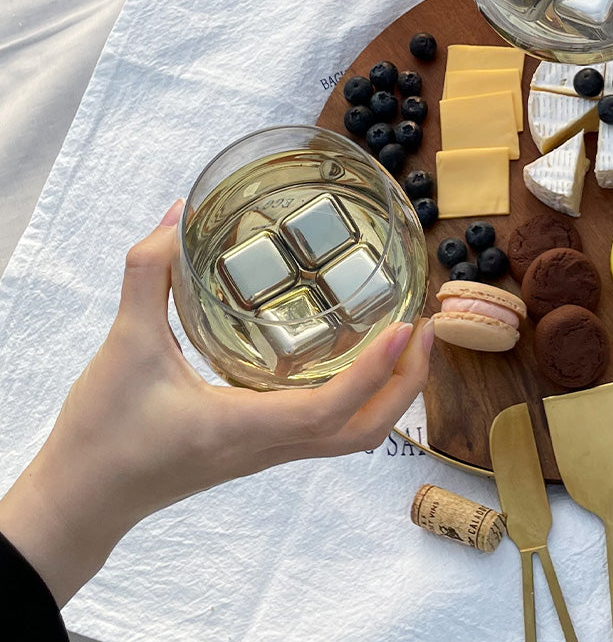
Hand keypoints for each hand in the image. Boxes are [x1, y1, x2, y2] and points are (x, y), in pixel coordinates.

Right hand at [0, 201, 433, 605]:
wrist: (82, 500)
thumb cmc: (102, 433)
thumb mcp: (123, 344)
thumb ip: (147, 274)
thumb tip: (174, 216)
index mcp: (243, 428)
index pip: (329, 411)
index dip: (374, 372)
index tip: (406, 328)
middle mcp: (267, 447)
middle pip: (363, 432)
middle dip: (405, 384)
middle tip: (426, 328)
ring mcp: (268, 453)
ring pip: (352, 436)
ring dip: (390, 392)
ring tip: (407, 339)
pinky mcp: (260, 448)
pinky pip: (330, 430)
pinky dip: (360, 397)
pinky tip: (355, 356)